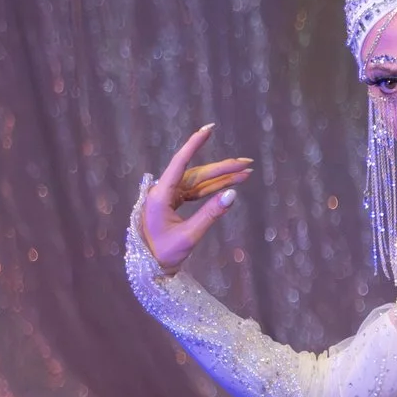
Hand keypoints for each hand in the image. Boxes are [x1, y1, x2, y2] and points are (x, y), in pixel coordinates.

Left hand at [136, 124, 253, 272]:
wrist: (149, 268)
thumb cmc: (164, 253)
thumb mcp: (190, 235)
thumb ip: (211, 214)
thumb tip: (233, 194)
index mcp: (161, 195)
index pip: (181, 163)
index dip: (195, 144)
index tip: (209, 129)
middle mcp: (164, 191)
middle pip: (197, 173)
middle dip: (223, 168)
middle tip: (247, 162)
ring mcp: (170, 197)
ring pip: (200, 182)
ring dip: (222, 178)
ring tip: (246, 172)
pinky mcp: (175, 204)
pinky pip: (197, 192)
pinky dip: (214, 188)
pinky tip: (231, 184)